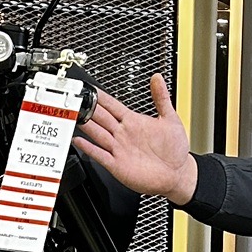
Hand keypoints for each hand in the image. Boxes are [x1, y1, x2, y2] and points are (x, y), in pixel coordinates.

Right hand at [74, 72, 198, 204]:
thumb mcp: (170, 119)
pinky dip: (89, 148)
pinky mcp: (117, 164)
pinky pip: (100, 154)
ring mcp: (118, 148)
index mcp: (133, 121)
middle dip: (89, 108)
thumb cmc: (174, 149)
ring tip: (74, 116)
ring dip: (86, 126)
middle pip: (101, 118)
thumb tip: (158, 78)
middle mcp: (123, 134)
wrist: (177, 174)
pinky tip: (79, 141)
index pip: (112, 105)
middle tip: (77, 100)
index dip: (101, 97)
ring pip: (97, 134)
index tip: (90, 89)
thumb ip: (162, 97)